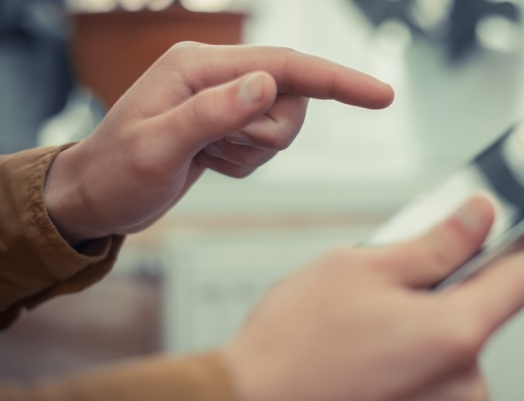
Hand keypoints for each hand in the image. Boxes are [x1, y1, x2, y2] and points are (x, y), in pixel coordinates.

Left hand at [43, 43, 393, 244]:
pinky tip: (209, 162)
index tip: (381, 95)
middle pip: (290, 98)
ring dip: (253, 152)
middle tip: (220, 151)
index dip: (337, 80)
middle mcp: (216, 74)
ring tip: (209, 158)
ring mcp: (223, 98)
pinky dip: (245, 161)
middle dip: (266, 136)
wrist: (95, 197)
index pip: (285, 66)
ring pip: (282, 124)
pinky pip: (267, 144)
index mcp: (198, 66)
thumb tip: (266, 84)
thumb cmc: (114, 173)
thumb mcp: (157, 148)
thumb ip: (213, 113)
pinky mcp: (227, 121)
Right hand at [223, 197, 523, 400]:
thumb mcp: (363, 268)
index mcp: (456, 334)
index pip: (522, 275)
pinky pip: (439, 374)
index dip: (513, 242)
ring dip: (429, 322)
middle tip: (401, 274)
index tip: (497, 228)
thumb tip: (480, 217)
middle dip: (452, 284)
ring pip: (456, 343)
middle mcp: (465, 383)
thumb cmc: (294, 345)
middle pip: (484, 310)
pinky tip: (372, 350)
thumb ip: (436, 243)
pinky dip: (416, 355)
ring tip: (373, 320)